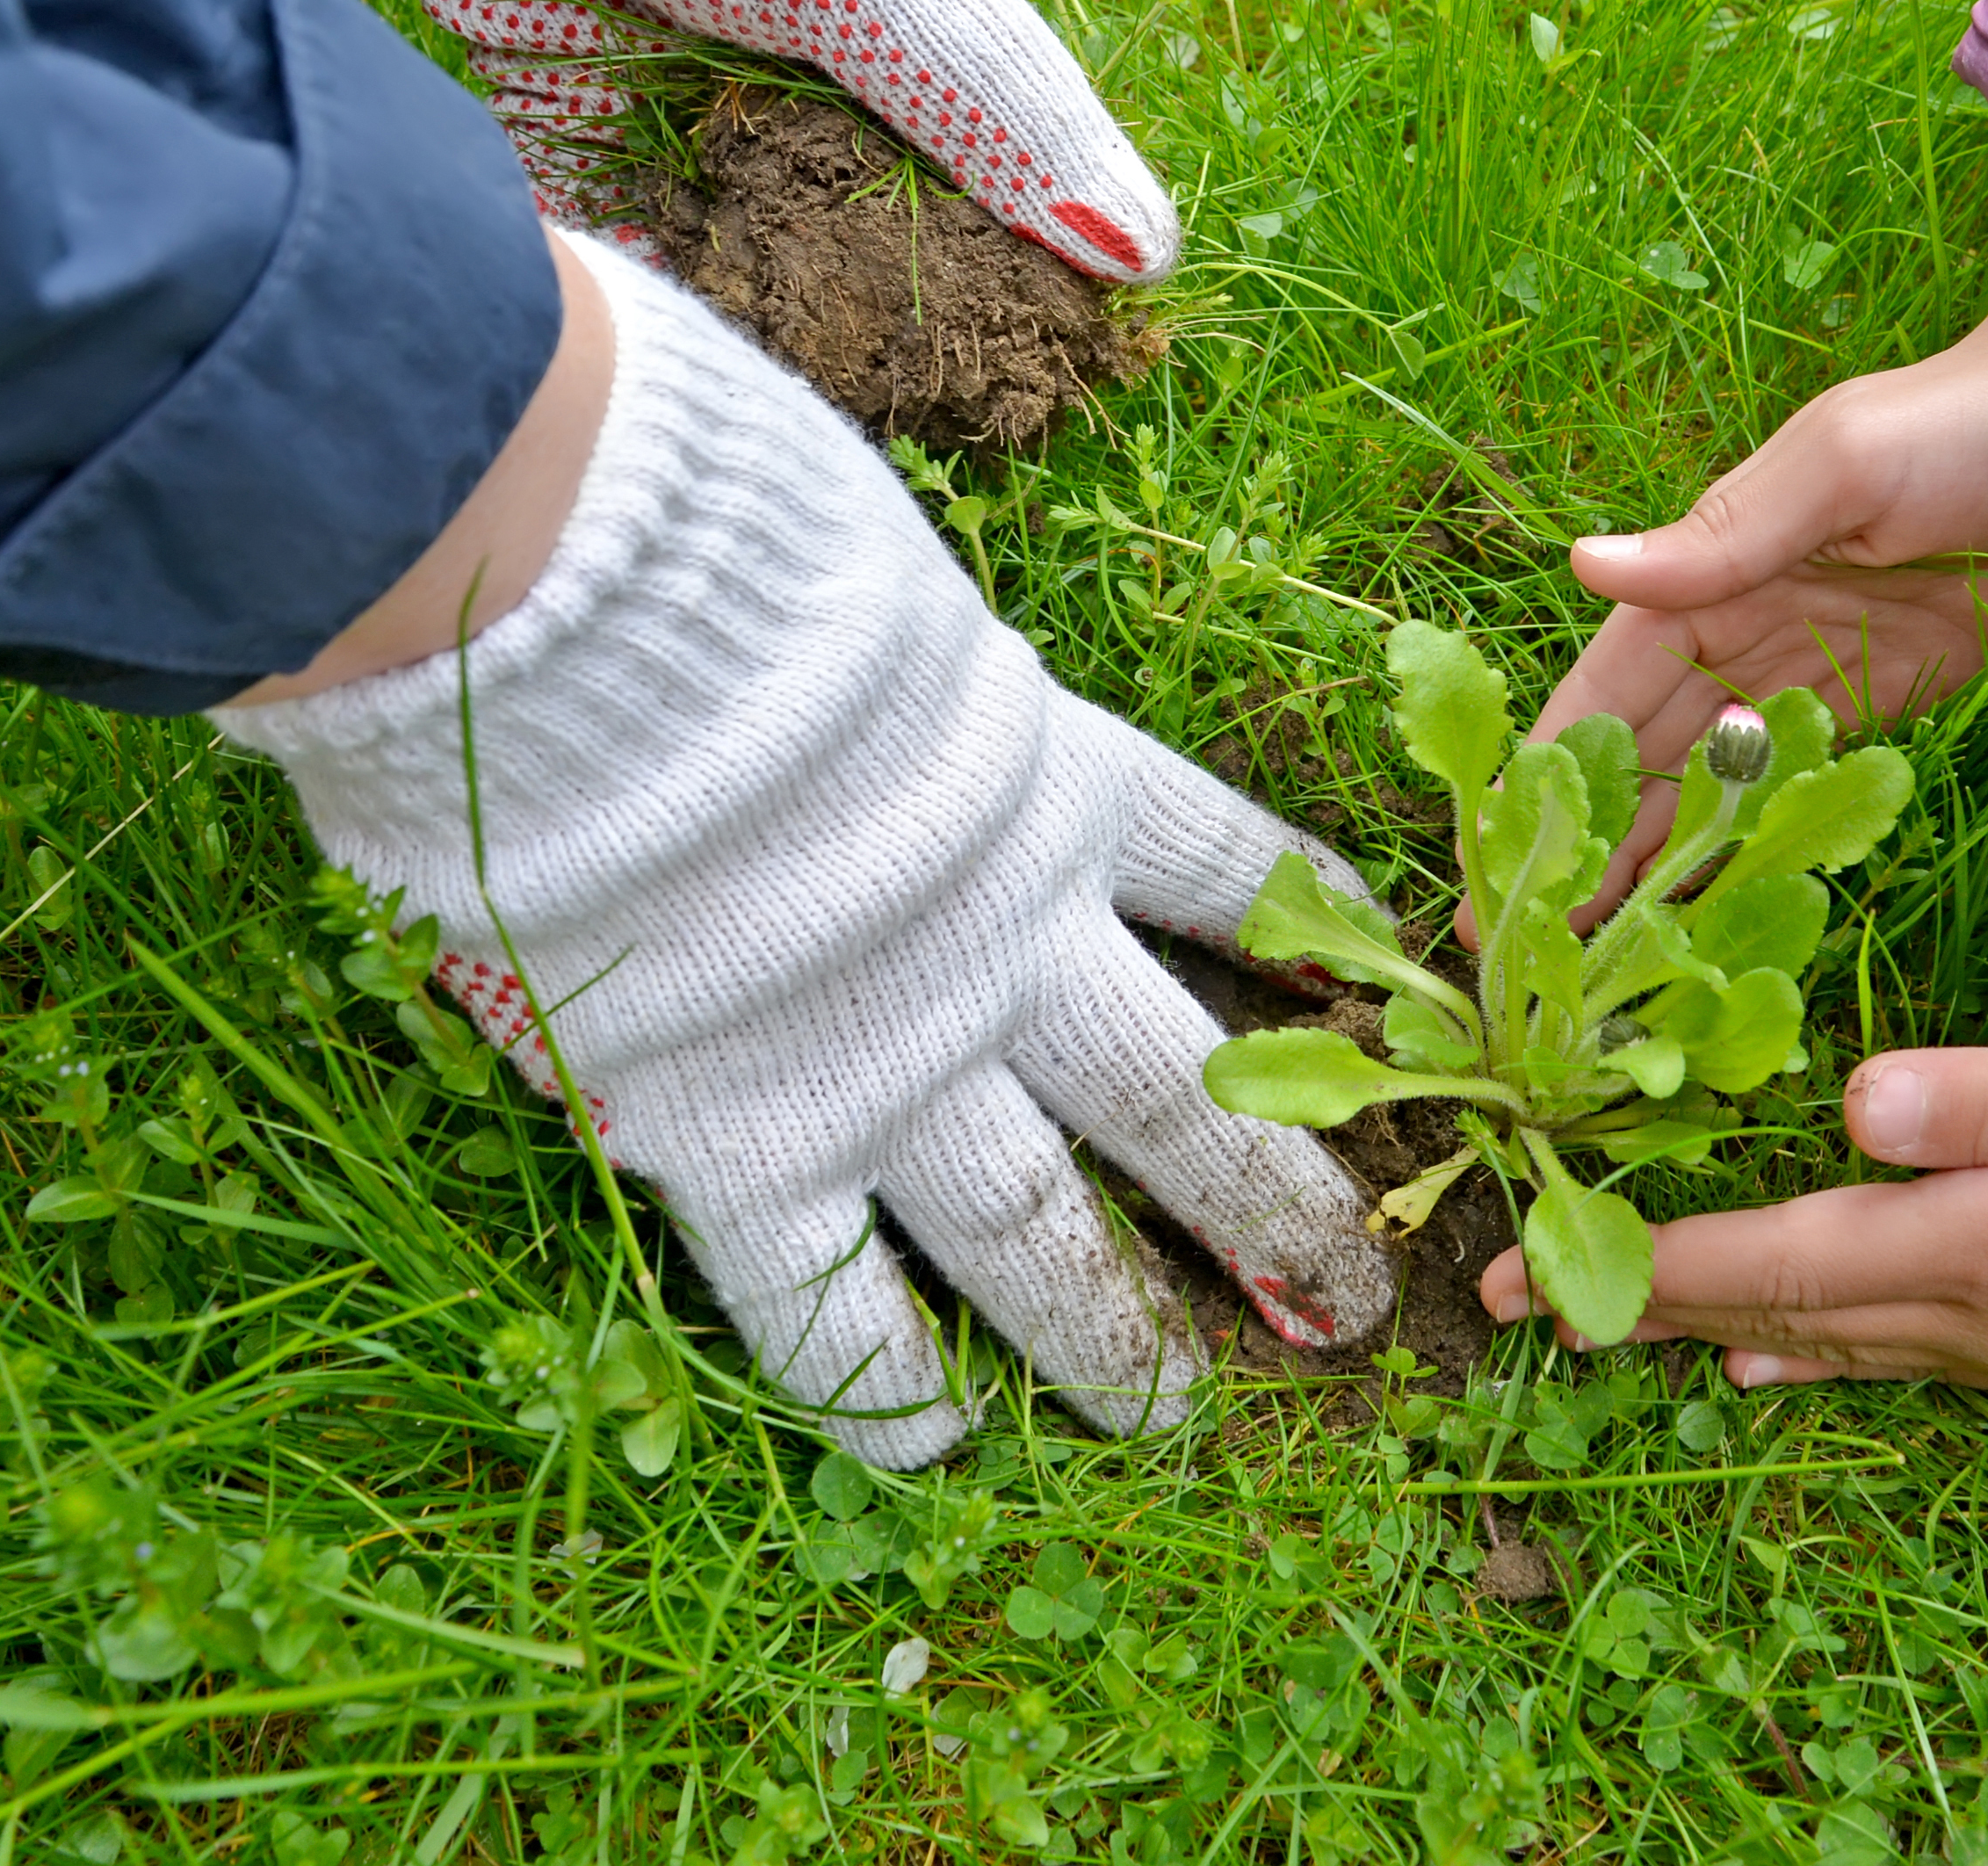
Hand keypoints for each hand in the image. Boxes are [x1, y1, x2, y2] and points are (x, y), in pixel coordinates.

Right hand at [220, 238, 1385, 1464]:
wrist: (605, 613)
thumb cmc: (720, 536)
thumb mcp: (874, 560)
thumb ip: (900, 639)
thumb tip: (857, 623)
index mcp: (1053, 772)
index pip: (1232, 861)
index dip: (1316, 919)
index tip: (1382, 970)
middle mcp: (1011, 936)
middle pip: (1189, 1091)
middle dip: (1280, 1197)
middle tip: (1360, 1293)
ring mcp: (893, 1053)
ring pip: (1048, 1230)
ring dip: (1122, 1334)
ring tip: (1181, 1416)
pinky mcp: (751, 1136)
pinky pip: (833, 1308)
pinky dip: (886, 1388)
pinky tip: (931, 1451)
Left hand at [1480, 1039, 1987, 1433]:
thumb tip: (1857, 1097)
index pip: (1778, 1255)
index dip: (1641, 1264)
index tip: (1515, 1274)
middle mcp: (1985, 1309)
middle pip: (1772, 1306)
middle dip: (1632, 1298)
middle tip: (1496, 1300)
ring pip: (1824, 1333)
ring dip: (1703, 1320)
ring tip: (1595, 1315)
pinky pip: (1894, 1350)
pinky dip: (1808, 1340)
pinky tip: (1769, 1349)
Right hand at [1532, 262, 1987, 889]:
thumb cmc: (1968, 422)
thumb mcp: (1840, 468)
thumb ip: (1720, 539)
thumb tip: (1586, 565)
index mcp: (1714, 568)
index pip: (1606, 689)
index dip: (1549, 771)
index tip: (1493, 851)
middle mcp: (1745, 628)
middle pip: (1643, 755)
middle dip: (1584, 842)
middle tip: (1524, 943)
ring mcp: (1812, 674)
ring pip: (1708, 785)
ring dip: (1655, 861)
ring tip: (1600, 954)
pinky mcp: (1881, 707)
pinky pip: (1796, 788)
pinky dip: (1749, 844)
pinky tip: (1712, 908)